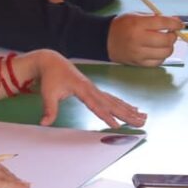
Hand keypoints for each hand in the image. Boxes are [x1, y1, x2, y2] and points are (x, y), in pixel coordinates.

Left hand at [28, 50, 146, 127]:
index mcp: (82, 88)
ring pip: (116, 101)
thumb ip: (49, 109)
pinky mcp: (96, 90)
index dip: (106, 115)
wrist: (53, 61)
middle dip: (127, 114)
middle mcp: (92, 88)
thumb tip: (44, 123)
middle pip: (112, 103)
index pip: (96, 105)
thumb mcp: (47, 93)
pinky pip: (113, 99)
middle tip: (140, 123)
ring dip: (130, 110)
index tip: (116, 125)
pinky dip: (124, 104)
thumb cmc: (51, 77)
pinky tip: (134, 109)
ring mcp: (95, 89)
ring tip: (143, 118)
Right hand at [107, 13, 182, 66]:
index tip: (180, 24)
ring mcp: (138, 53)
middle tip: (171, 33)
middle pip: (166, 40)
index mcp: (137, 24)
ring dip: (169, 47)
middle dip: (173, 36)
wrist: (104, 40)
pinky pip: (158, 62)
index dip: (175, 24)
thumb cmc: (122, 25)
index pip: (162, 23)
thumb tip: (175, 21)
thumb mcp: (136, 16)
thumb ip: (155, 18)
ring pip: (164, 53)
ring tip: (165, 42)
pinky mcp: (138, 63)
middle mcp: (138, 39)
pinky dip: (162, 56)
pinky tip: (159, 51)